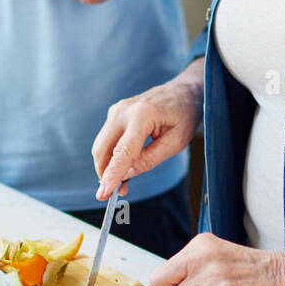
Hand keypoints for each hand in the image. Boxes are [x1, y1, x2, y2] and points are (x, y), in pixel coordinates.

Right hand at [91, 60, 204, 198]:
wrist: (183, 91)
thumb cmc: (183, 116)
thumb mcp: (175, 143)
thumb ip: (149, 160)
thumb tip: (125, 175)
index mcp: (142, 116)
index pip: (122, 152)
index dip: (111, 175)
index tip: (103, 194)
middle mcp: (123, 111)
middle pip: (102, 149)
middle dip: (105, 174)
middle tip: (119, 192)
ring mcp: (117, 110)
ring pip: (101, 146)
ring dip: (107, 166)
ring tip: (124, 181)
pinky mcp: (115, 113)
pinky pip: (106, 139)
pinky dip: (111, 155)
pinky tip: (125, 165)